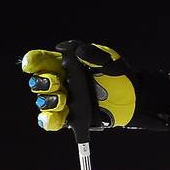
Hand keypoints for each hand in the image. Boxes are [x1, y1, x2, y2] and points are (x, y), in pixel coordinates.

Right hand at [21, 41, 169, 131]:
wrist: (137, 95)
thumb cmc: (120, 73)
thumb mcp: (109, 59)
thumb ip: (91, 52)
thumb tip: (63, 47)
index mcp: (65, 65)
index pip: (42, 61)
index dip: (33, 61)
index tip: (32, 64)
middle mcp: (61, 82)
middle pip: (39, 82)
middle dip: (42, 82)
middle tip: (56, 82)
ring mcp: (65, 101)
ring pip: (44, 102)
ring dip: (48, 101)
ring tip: (62, 99)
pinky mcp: (71, 117)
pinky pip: (54, 121)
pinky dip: (51, 122)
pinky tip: (56, 119)